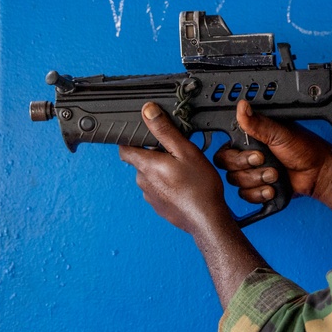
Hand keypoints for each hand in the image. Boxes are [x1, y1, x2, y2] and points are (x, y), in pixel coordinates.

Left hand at [119, 102, 230, 234]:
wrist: (207, 219)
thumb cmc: (199, 187)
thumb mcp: (185, 151)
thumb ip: (164, 130)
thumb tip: (148, 111)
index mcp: (146, 165)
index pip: (124, 148)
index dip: (132, 138)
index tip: (145, 135)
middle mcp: (143, 181)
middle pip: (141, 160)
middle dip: (155, 154)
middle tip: (177, 153)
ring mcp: (150, 196)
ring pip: (150, 175)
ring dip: (162, 170)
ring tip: (185, 170)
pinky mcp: (158, 206)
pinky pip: (158, 189)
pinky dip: (168, 185)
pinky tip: (185, 185)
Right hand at [214, 100, 331, 218]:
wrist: (319, 173)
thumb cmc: (305, 149)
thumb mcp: (280, 134)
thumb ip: (258, 123)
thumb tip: (242, 107)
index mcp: (251, 139)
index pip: (226, 149)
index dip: (237, 156)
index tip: (257, 155)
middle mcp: (249, 155)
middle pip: (229, 167)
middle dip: (250, 169)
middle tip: (267, 162)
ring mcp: (254, 172)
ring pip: (238, 182)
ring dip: (258, 180)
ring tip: (275, 174)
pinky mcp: (259, 188)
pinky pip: (246, 195)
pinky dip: (260, 193)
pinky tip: (272, 188)